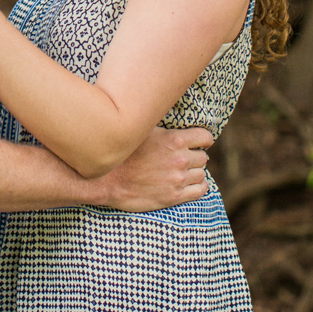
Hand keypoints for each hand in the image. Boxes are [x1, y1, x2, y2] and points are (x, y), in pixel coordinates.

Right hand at [95, 125, 212, 211]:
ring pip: (201, 174)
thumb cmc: (122, 153)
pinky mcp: (174, 196)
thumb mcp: (142, 131)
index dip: (203, 139)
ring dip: (195, 172)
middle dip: (195, 156)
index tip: (201, 142)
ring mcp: (178, 179)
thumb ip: (161, 128)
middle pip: (202, 157)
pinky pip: (200, 190)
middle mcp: (179, 159)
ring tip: (184, 171)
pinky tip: (191, 184)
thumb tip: (167, 115)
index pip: (205, 137)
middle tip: (183, 158)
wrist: (107, 180)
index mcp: (174, 140)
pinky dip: (198, 186)